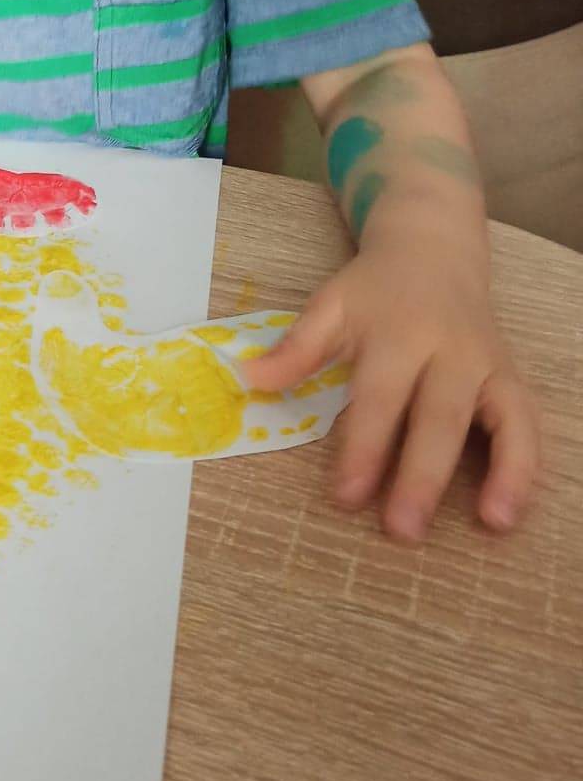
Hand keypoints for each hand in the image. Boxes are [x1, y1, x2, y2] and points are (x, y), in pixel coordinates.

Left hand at [244, 244, 538, 539]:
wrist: (433, 251)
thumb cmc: (375, 290)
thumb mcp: (330, 305)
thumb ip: (297, 347)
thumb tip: (251, 380)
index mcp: (399, 331)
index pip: (380, 396)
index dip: (363, 447)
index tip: (345, 495)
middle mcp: (451, 349)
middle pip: (440, 415)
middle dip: (422, 474)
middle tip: (403, 528)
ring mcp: (488, 365)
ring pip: (501, 420)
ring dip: (500, 472)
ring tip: (491, 524)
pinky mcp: (512, 379)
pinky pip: (528, 424)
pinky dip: (526, 466)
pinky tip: (510, 509)